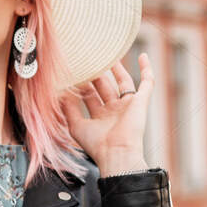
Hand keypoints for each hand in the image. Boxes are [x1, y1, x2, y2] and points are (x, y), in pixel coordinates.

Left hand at [60, 52, 152, 175]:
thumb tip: (59, 92)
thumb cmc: (96, 145)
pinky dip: (147, 69)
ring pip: (122, 82)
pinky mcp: (141, 102)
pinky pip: (147, 82)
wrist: (118, 153)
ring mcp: (128, 106)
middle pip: (104, 86)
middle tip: (87, 57)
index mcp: (100, 117)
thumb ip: (68, 108)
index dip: (81, 83)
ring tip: (109, 53)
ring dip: (117, 68)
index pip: (89, 95)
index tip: (73, 70)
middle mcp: (114, 111)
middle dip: (96, 73)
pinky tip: (143, 55)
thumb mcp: (76, 126)